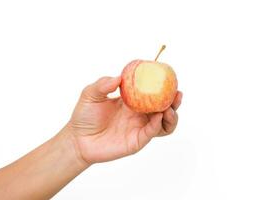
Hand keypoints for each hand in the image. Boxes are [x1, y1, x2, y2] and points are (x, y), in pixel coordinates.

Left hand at [68, 76, 182, 163]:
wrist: (78, 139)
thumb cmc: (84, 116)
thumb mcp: (90, 94)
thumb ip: (102, 84)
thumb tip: (119, 77)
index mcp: (132, 101)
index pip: (152, 93)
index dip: (162, 87)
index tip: (169, 78)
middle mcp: (139, 114)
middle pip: (163, 108)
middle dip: (174, 101)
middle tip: (177, 94)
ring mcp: (139, 128)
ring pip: (164, 123)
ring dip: (172, 116)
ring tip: (170, 108)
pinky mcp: (137, 140)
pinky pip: (152, 132)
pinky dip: (158, 124)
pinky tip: (158, 116)